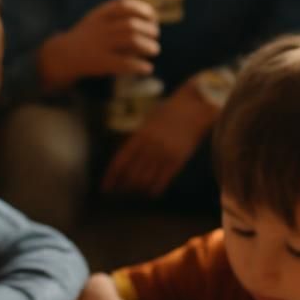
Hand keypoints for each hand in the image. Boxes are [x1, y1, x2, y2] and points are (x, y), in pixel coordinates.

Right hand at [37, 0, 158, 88]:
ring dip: (148, 46)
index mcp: (99, 15)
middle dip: (148, 29)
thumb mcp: (98, 20)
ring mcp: (100, 45)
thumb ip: (118, 16)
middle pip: (131, 25)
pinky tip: (147, 69)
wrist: (62, 55)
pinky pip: (124, 63)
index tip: (152, 17)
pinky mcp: (100, 62)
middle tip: (155, 35)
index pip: (124, 6)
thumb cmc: (87, 37)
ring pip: (131, 41)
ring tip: (154, 50)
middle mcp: (100, 28)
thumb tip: (151, 18)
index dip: (142, 10)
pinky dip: (139, 66)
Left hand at [101, 82, 216, 198]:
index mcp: (139, 135)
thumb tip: (125, 161)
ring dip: (138, 189)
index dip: (111, 177)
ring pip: (145, 180)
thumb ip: (137, 140)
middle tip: (120, 192)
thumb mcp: (148, 123)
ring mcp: (164, 153)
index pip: (120, 161)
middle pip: (131, 174)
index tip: (105, 188)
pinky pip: (163, 180)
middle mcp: (150, 146)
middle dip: (123, 186)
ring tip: (135, 192)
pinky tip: (151, 192)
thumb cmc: (170, 113)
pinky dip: (154, 189)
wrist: (194, 108)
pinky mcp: (178, 159)